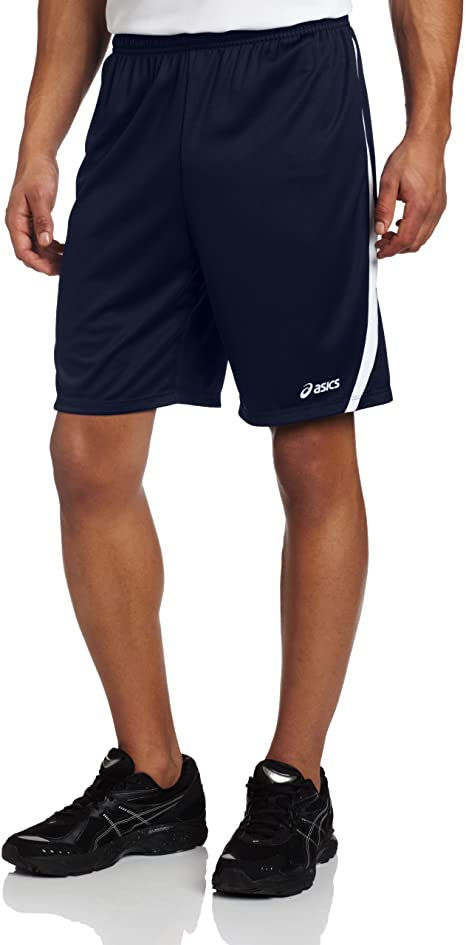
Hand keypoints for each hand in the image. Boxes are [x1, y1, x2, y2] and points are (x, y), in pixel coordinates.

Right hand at [5, 153, 63, 274]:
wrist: (38, 157)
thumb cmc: (37, 173)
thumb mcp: (41, 197)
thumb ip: (43, 220)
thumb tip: (45, 242)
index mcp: (15, 220)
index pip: (22, 251)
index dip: (37, 263)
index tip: (52, 270)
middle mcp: (18, 225)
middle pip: (29, 253)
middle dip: (45, 263)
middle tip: (64, 268)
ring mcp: (26, 223)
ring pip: (37, 248)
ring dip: (50, 257)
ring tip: (67, 261)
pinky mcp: (35, 220)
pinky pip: (42, 240)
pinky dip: (52, 248)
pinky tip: (64, 250)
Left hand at [375, 134, 446, 258]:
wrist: (427, 141)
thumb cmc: (410, 156)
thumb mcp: (388, 181)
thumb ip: (383, 208)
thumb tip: (379, 228)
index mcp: (420, 205)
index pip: (405, 240)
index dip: (391, 250)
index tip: (380, 251)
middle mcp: (433, 209)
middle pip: (416, 243)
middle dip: (397, 248)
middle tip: (382, 242)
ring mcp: (438, 207)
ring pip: (424, 237)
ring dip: (406, 240)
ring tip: (389, 233)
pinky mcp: (440, 203)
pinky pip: (429, 227)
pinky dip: (415, 231)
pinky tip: (402, 223)